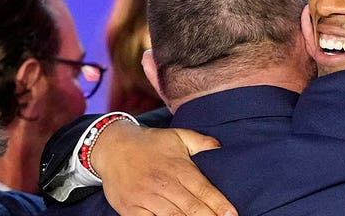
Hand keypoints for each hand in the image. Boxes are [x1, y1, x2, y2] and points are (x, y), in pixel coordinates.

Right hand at [91, 121, 237, 215]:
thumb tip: (220, 147)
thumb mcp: (178, 136)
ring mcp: (146, 198)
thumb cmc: (151, 143)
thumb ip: (201, 142)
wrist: (112, 147)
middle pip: (191, 207)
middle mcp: (163, 183)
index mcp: (179, 167)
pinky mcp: (130, 209)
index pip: (204, 189)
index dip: (219, 204)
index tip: (232, 214)